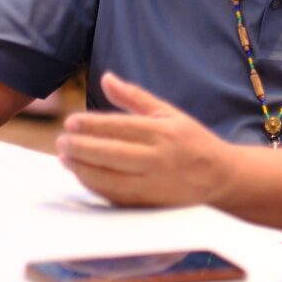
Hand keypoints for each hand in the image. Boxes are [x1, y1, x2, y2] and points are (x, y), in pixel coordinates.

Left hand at [56, 72, 232, 206]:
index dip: (91, 125)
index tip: (70, 122)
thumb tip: (106, 78)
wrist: (220, 176)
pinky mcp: (151, 203)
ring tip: (65, 158)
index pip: (119, 127)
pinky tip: (83, 175)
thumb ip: (135, 97)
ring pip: (109, 178)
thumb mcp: (169, 113)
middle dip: (80, 148)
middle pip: (110, 153)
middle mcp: (159, 158)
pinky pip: (115, 196)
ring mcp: (154, 183)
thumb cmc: (192, 141)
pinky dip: (95, 185)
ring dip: (82, 169)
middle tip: (61, 142)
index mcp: (164, 131)